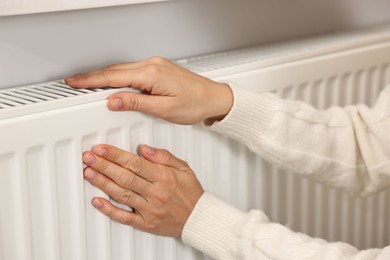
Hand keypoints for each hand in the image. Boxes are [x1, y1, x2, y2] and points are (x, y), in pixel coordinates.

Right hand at [65, 57, 232, 124]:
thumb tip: (113, 100)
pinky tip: (112, 81)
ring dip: (104, 75)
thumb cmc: (195, 104)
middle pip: (115, 70)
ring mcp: (156, 65)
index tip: (76, 82)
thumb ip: (136, 103)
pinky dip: (118, 76)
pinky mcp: (159, 69)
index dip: (91, 80)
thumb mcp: (164, 109)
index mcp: (152, 74)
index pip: (114, 77)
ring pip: (123, 69)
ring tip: (89, 83)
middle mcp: (152, 66)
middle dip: (92, 76)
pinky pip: (132, 70)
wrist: (214, 98)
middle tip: (75, 82)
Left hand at [82, 144, 203, 236]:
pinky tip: (97, 201)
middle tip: (89, 157)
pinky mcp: (145, 223)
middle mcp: (156, 193)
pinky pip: (125, 217)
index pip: (135, 163)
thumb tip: (144, 149)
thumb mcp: (183, 168)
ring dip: (103, 183)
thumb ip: (164, 157)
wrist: (198, 218)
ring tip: (89, 173)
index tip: (102, 149)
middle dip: (104, 165)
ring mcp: (149, 209)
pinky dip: (109, 210)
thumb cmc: (190, 193)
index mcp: (164, 177)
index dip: (116, 155)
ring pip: (122, 194)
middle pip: (125, 177)